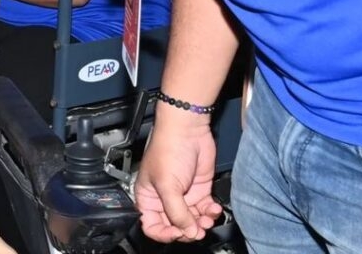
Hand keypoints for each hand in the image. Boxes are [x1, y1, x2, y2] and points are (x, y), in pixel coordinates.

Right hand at [134, 113, 221, 242]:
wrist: (188, 129)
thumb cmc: (169, 148)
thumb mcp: (167, 184)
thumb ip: (177, 212)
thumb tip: (188, 232)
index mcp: (149, 197)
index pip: (152, 226)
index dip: (164, 233)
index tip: (177, 232)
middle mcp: (165, 198)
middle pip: (175, 227)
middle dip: (187, 230)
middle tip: (196, 228)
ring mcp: (183, 195)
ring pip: (192, 221)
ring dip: (201, 224)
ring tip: (207, 218)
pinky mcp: (199, 190)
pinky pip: (205, 210)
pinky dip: (210, 213)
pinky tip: (213, 208)